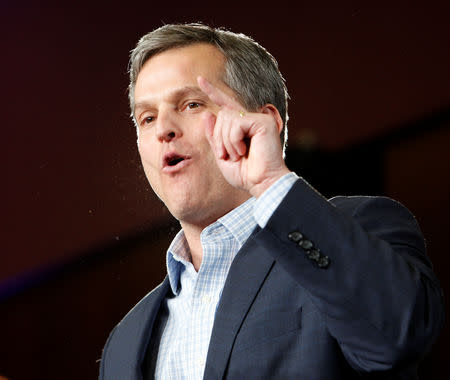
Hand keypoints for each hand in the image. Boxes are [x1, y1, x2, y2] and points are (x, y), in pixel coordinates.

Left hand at [197, 76, 290, 197]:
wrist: (262, 183)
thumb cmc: (245, 173)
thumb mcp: (222, 154)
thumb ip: (214, 135)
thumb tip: (208, 113)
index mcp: (242, 127)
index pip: (225, 105)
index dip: (213, 92)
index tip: (200, 79)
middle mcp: (252, 120)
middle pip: (222, 115)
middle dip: (219, 138)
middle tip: (229, 155)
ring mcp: (259, 119)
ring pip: (227, 119)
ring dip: (226, 141)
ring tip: (238, 155)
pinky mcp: (264, 121)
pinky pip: (237, 124)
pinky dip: (234, 140)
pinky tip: (244, 150)